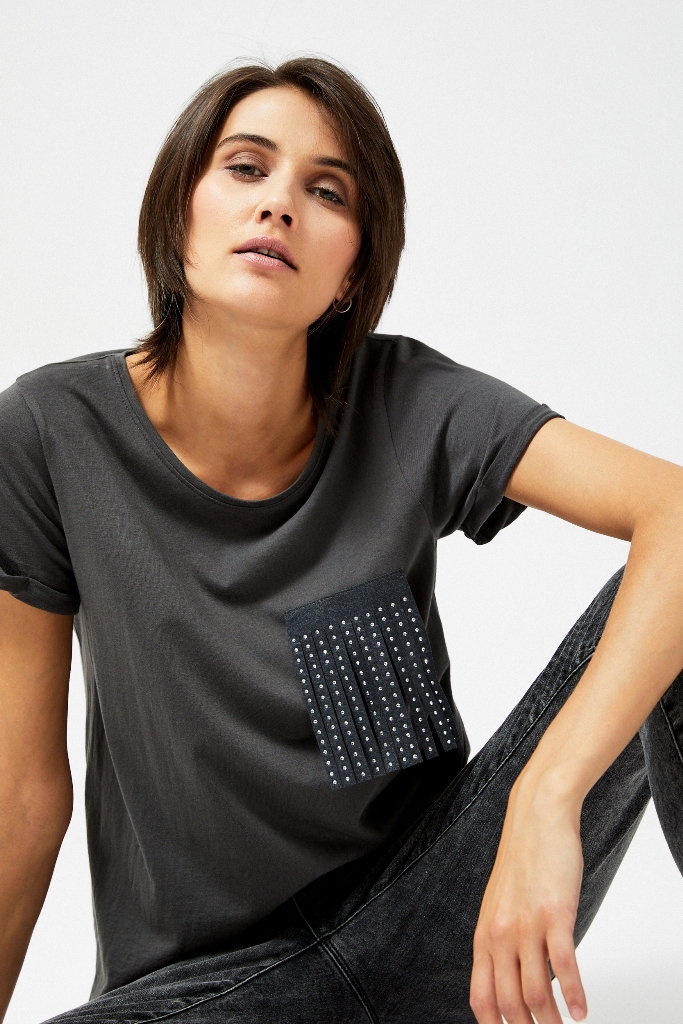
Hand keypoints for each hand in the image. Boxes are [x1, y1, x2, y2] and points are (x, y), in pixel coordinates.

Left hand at [469, 775, 586, 1023]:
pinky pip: (563, 967)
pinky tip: (583, 1010)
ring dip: (553, 1022)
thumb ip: (502, 938)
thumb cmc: (524, 859)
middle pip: (509, 1003)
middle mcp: (501, 934)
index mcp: (485, 933)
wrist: (537, 817)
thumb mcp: (501, 903)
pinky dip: (575, 995)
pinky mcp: (555, 915)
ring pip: (536, 993)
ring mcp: (527, 926)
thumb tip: (514, 976)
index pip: (481, 996)